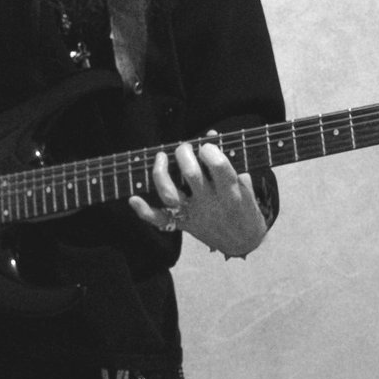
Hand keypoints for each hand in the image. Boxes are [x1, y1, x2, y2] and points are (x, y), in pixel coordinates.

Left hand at [127, 131, 268, 258]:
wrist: (243, 244)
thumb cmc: (245, 208)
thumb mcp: (244, 185)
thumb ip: (227, 160)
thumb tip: (211, 135)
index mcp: (230, 192)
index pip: (219, 166)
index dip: (209, 150)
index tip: (206, 145)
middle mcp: (211, 204)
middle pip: (192, 175)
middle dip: (184, 154)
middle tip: (185, 148)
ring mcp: (195, 215)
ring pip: (171, 194)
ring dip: (161, 173)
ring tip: (162, 157)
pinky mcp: (183, 224)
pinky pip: (160, 220)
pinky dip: (144, 211)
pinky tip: (134, 199)